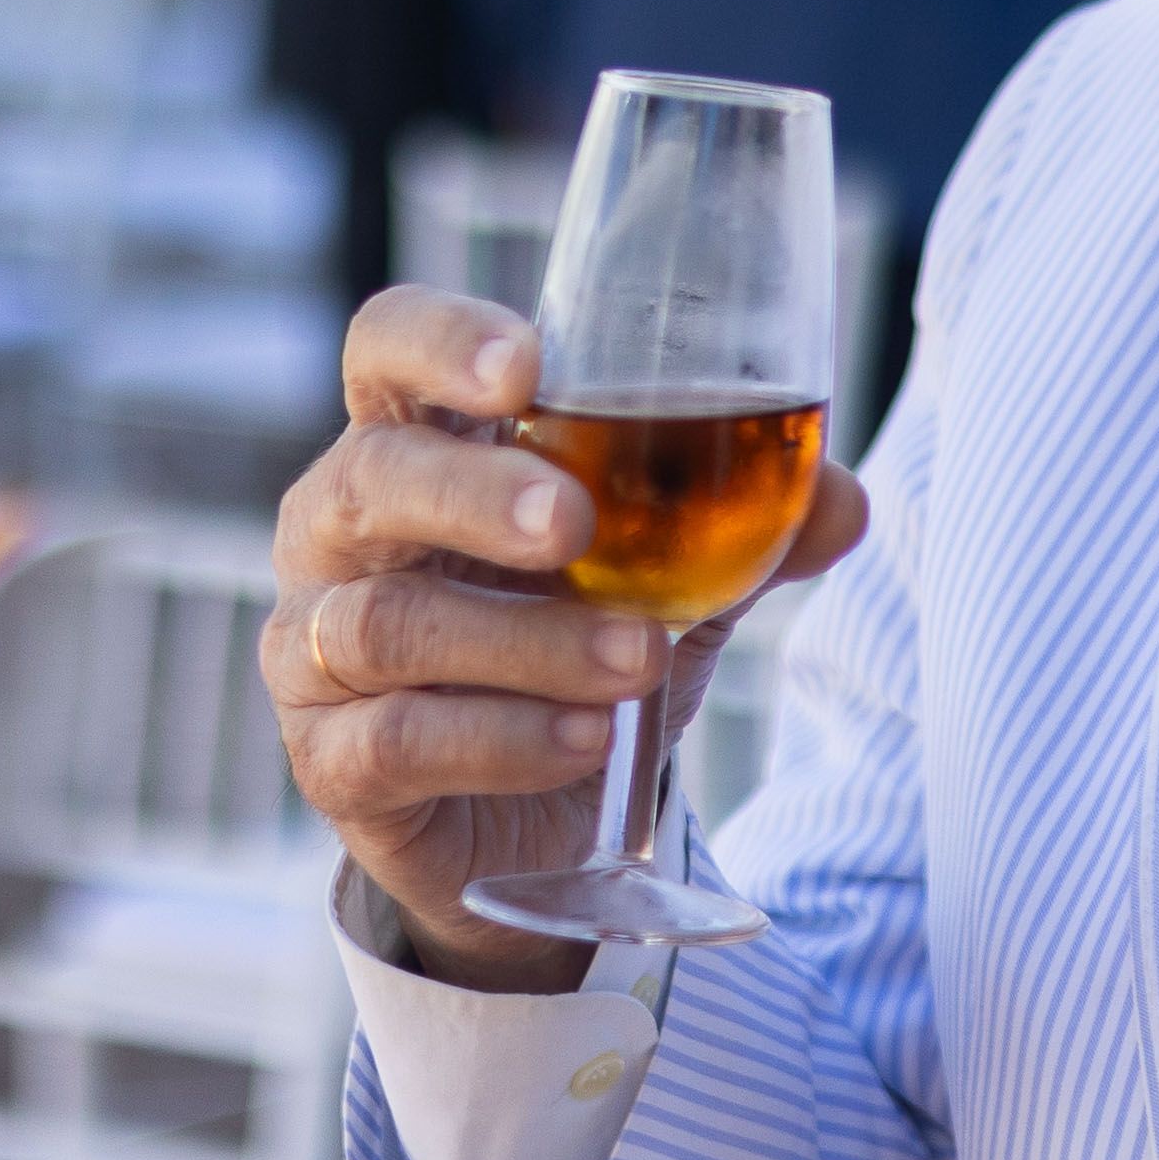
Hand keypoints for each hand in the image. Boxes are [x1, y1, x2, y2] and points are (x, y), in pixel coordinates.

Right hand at [266, 287, 869, 992]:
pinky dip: (499, 737)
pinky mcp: (327, 759)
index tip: (527, 367)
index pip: (387, 350)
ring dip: (526, 641)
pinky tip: (583, 737)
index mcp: (416, 446)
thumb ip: (743, 528)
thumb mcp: (669, 577)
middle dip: (473, 495)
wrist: (533, 817)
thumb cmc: (576, 645)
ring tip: (637, 659)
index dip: (438, 342)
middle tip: (575, 523)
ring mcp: (313, 647)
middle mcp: (340, 533)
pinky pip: (393, 739)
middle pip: (367, 478)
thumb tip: (845, 501)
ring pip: (385, 624)